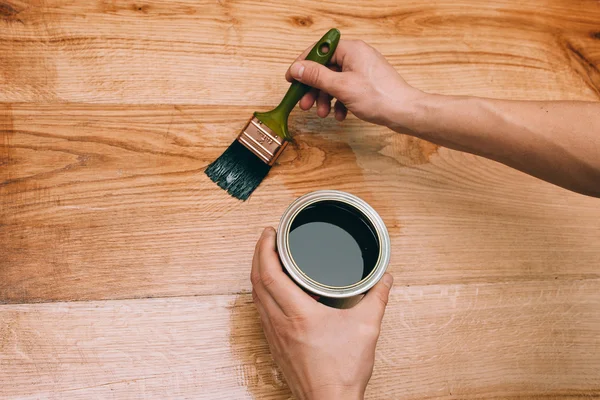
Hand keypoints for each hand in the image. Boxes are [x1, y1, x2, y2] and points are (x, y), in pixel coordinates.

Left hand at [250, 227, 393, 399]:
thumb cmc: (343, 371)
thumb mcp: (366, 328)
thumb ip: (377, 298)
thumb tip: (385, 279)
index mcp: (299, 314)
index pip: (270, 274)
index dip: (265, 249)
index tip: (270, 233)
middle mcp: (280, 323)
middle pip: (256, 281)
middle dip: (258, 255)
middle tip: (267, 239)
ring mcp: (275, 335)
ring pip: (256, 297)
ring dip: (258, 274)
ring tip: (269, 259)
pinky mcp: (275, 344)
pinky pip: (261, 312)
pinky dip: (263, 294)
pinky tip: (275, 291)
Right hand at [286, 39, 423, 127]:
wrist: (404, 112)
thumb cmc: (378, 97)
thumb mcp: (341, 86)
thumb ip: (316, 76)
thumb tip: (297, 68)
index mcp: (351, 49)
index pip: (319, 50)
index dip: (302, 65)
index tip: (291, 79)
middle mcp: (356, 56)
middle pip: (325, 68)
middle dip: (314, 88)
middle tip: (304, 104)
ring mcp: (362, 70)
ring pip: (334, 81)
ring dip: (325, 98)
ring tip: (322, 113)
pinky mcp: (366, 84)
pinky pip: (345, 90)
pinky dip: (339, 102)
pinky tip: (340, 115)